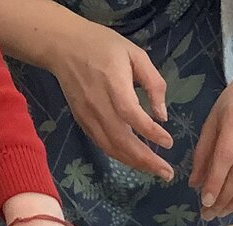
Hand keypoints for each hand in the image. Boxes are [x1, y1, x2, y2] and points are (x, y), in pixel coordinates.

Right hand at [43, 22, 174, 180]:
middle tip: (167, 173)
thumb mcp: (135, 54)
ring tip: (155, 171)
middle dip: (145, 160)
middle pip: (121, 140)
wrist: (64, 46)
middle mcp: (98, 105)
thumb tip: (162, 115)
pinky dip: (119, 156)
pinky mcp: (82, 121)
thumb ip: (152, 83)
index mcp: (113, 84)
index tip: (168, 142)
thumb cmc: (103, 46)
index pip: (131, 115)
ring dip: (134, 163)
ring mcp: (87, 116)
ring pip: (111, 147)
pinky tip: (135, 160)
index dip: (150, 132)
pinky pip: (102, 144)